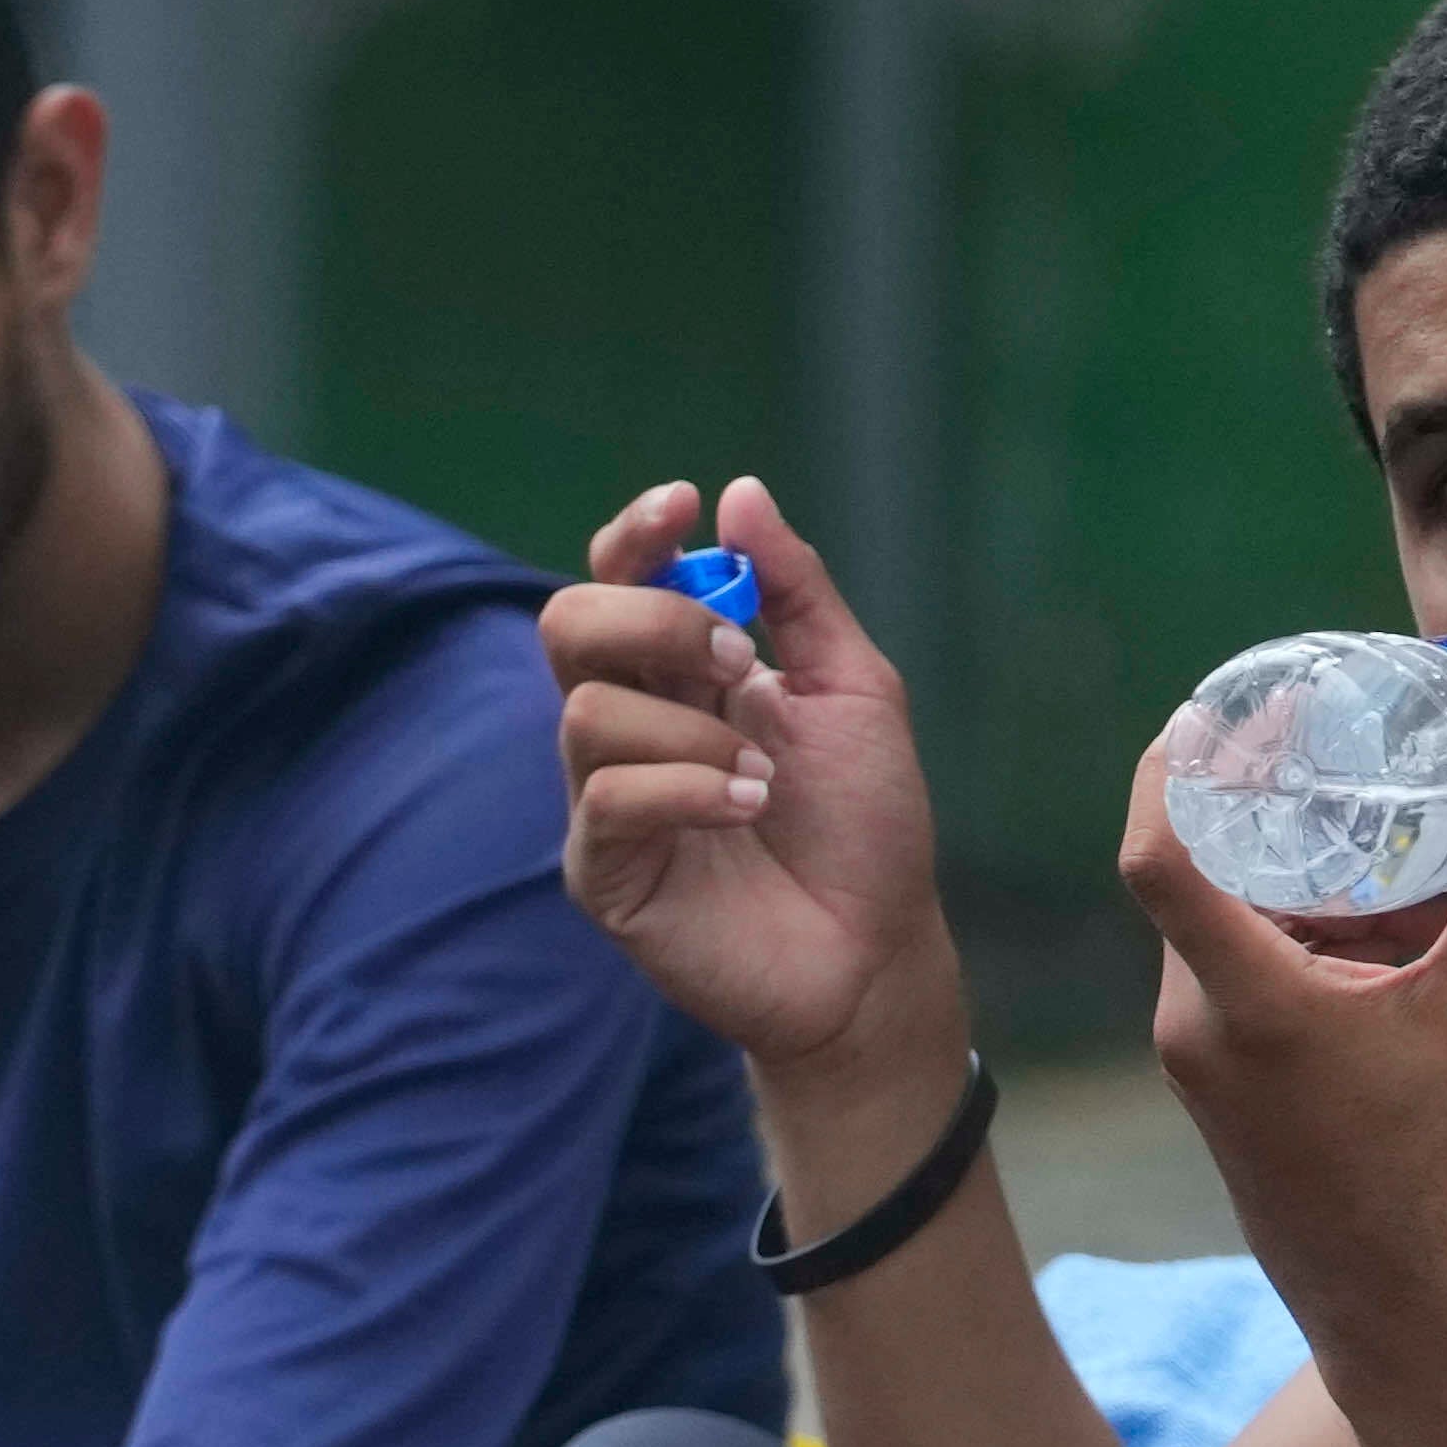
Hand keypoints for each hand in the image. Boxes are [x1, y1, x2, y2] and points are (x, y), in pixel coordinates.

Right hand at [555, 474, 962, 1102]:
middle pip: (569, 624)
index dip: (635, 534)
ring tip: (761, 778)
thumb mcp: (854, 688)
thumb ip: (797, 592)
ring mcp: (610, 798)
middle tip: (736, 658)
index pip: (620, 578)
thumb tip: (741, 494)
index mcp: (683, 672)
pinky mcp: (604, 872)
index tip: (683, 508)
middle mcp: (634, 723)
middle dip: (651, 620)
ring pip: (584, 712)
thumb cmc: (866, 825)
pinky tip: (745, 808)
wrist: (877, 951)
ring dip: (689, 730)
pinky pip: (607, 799)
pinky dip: (683, 789)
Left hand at [1121, 717, 1446, 1320]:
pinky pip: (1226, 981)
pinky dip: (1277, 939)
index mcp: (1242, 998)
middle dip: (1243, 814)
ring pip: (1213, 933)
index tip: (1202, 716)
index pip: (1159, 858)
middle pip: (1189, 881)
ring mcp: (1195, 1059)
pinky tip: (1352, 924)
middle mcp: (1193, 1024)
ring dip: (1272, 882)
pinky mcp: (1213, 1086)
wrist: (1395, 1292)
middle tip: (1297, 750)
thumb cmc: (1429, 1158)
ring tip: (1349, 833)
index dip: (1167, 775)